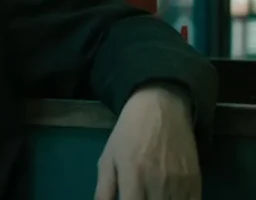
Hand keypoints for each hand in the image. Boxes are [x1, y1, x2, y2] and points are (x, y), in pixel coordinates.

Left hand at [95, 85, 200, 199]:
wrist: (161, 108)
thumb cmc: (128, 133)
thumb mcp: (108, 158)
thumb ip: (103, 190)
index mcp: (133, 176)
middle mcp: (159, 183)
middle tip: (139, 197)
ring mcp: (180, 183)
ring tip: (151, 196)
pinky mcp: (196, 181)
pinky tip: (169, 198)